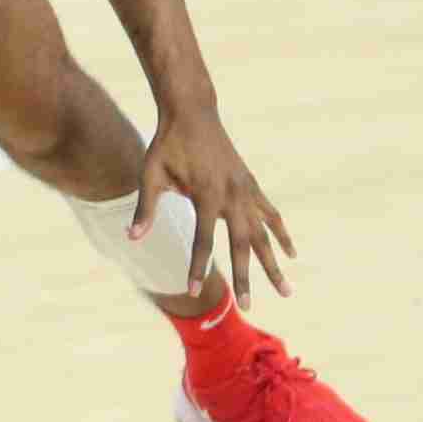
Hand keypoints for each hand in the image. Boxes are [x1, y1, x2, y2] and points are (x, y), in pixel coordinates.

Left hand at [133, 107, 293, 307]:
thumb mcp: (150, 174)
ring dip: (274, 263)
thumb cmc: (167, 145)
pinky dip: (281, 234)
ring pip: (264, 235)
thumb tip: (132, 238)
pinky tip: (291, 253)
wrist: (192, 113)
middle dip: (246, 278)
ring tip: (287, 291)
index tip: (192, 291)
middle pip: (242, 245)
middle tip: (249, 307)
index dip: (197, 267)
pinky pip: (271, 215)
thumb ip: (145, 208)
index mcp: (206, 195)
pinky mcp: (252, 185)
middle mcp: (232, 195)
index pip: (202, 241)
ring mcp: (246, 191)